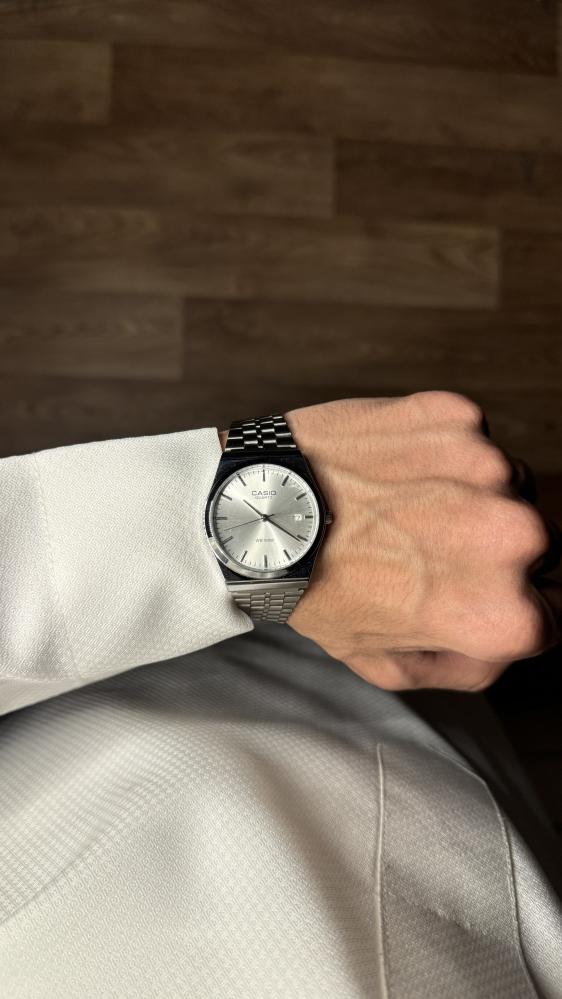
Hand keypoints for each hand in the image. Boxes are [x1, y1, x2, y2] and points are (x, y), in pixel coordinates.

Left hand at [283, 394, 561, 691]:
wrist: (261, 511)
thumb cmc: (316, 588)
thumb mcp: (387, 665)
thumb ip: (471, 665)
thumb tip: (517, 635)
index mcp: (504, 612)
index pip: (551, 613)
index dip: (506, 605)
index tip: (466, 592)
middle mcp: (515, 537)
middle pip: (540, 544)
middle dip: (495, 551)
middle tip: (429, 549)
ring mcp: (488, 468)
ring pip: (509, 487)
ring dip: (474, 497)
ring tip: (404, 507)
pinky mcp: (458, 417)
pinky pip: (473, 439)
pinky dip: (444, 453)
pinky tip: (395, 472)